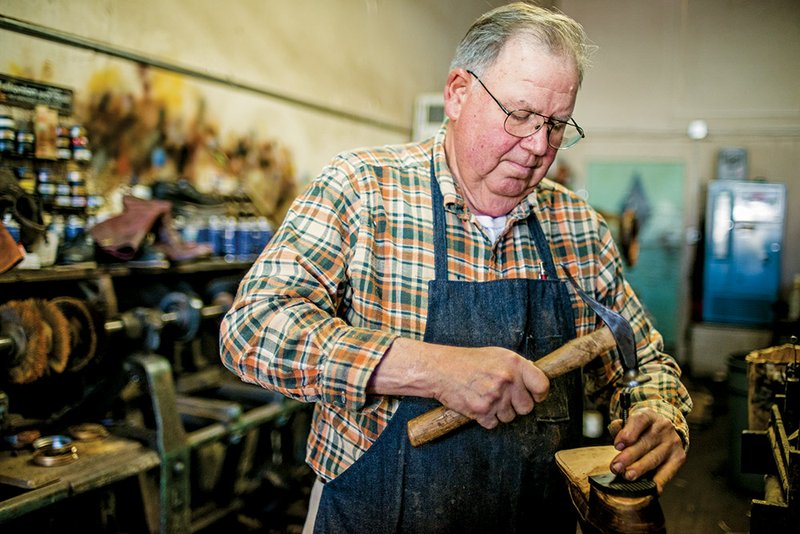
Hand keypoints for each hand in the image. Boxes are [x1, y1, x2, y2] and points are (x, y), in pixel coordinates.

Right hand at [369, 338, 549, 429]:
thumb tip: (533, 379)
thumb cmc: (467, 361)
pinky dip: (486, 418)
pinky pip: (493, 424)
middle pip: (527, 408)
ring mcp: (495, 397)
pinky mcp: (482, 411)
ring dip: (500, 412)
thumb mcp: (496, 354)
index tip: (534, 395)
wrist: (440, 369)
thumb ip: (516, 367)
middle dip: (516, 405)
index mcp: (514, 364)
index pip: (542, 385)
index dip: (539, 394)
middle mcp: (507, 380)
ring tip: (486, 398)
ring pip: (510, 418)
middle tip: (503, 397)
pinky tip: (477, 405)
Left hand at [607, 409, 685, 493]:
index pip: (639, 420)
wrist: (664, 430)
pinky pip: (667, 472)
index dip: (628, 433)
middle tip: (616, 467)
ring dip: (640, 468)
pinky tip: (650, 488)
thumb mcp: (630, 422)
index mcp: (648, 415)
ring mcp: (672, 442)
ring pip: (654, 458)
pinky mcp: (679, 457)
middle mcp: (663, 427)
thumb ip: (620, 427)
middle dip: (628, 456)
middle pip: (645, 442)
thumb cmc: (641, 429)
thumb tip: (615, 430)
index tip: (617, 445)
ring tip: (628, 475)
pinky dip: (658, 481)